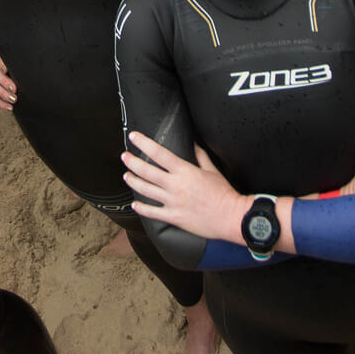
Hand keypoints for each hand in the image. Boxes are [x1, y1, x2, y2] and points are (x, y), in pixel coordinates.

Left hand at [122, 131, 247, 242]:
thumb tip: (192, 142)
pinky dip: (141, 208)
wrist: (230, 216)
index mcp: (185, 171)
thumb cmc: (224, 193)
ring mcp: (173, 202)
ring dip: (133, 181)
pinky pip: (152, 212)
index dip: (144, 143)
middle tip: (124, 156)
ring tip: (126, 175)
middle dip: (132, 162)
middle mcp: (175, 186)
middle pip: (147, 171)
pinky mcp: (174, 217)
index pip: (160, 153)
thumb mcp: (212, 170)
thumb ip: (200, 155)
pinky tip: (134, 204)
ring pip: (146, 190)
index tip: (134, 136)